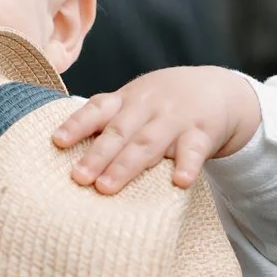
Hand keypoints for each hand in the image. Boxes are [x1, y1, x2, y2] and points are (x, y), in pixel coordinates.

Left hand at [53, 66, 262, 193]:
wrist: (218, 89)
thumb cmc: (164, 103)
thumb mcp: (136, 102)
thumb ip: (108, 121)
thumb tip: (63, 148)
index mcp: (128, 100)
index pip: (98, 109)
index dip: (77, 124)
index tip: (58, 142)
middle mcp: (148, 107)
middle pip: (119, 132)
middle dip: (97, 155)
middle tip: (79, 178)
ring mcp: (175, 119)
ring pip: (149, 143)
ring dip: (127, 165)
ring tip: (106, 187)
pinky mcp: (202, 133)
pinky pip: (194, 150)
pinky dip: (187, 165)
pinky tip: (179, 182)